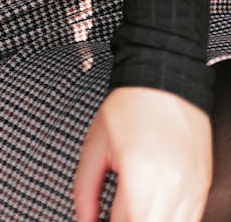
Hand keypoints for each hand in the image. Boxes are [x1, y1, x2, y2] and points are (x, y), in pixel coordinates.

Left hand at [73, 87, 211, 221]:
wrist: (163, 79)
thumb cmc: (128, 107)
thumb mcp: (94, 144)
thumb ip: (84, 189)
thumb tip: (84, 220)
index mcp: (139, 174)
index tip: (102, 219)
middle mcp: (170, 185)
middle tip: (118, 211)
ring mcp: (191, 188)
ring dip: (150, 220)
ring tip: (135, 205)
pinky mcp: (202, 185)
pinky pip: (189, 220)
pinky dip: (169, 218)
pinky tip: (154, 206)